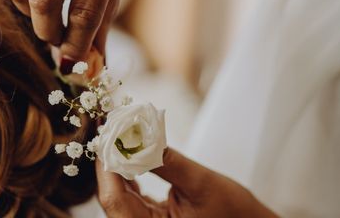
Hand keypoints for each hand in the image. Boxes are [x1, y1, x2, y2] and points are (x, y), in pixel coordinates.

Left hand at [96, 148, 278, 217]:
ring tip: (118, 137)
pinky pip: (131, 198)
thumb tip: (136, 135)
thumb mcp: (201, 183)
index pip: (115, 200)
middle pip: (113, 197)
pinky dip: (129, 175)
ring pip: (119, 196)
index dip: (106, 166)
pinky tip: (129, 155)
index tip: (105, 135)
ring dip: (118, 166)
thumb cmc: (234, 212)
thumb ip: (166, 161)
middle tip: (109, 130)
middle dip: (110, 162)